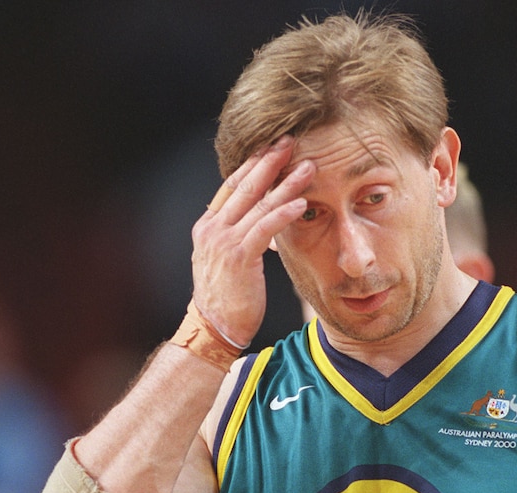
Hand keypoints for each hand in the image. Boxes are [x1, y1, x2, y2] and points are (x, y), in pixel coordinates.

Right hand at [189, 135, 313, 347]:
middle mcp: (213, 228)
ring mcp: (223, 241)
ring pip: (258, 204)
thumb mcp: (229, 259)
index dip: (253, 164)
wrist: (212, 327)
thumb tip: (267, 222)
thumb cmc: (227, 296)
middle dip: (269, 161)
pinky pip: (265, 228)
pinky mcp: (238, 257)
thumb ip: (243, 236)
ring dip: (286, 183)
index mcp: (208, 225)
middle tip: (290, 141)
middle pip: (244, 185)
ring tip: (308, 167)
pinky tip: (301, 202)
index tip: (272, 147)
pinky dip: (283, 213)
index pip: (232, 186)